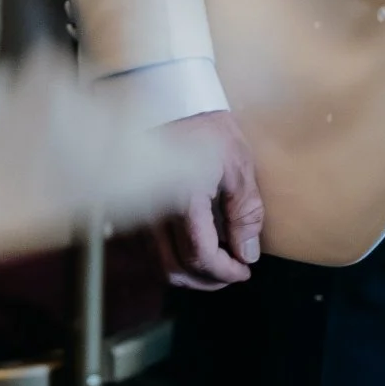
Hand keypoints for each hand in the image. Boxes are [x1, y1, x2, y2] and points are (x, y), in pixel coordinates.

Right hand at [156, 111, 262, 289]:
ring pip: (161, 265)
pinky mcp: (137, 211)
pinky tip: (195, 250)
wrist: (173, 104)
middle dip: (209, 280)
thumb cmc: (209, 129)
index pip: (201, 256)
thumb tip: (247, 253)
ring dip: (191, 274)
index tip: (245, 271)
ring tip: (218, 265)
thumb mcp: (239, 165)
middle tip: (234, 273)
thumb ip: (245, 212)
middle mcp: (156, 212)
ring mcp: (142, 214)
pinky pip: (151, 251)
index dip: (225, 272)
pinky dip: (174, 260)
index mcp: (183, 200)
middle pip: (178, 270)